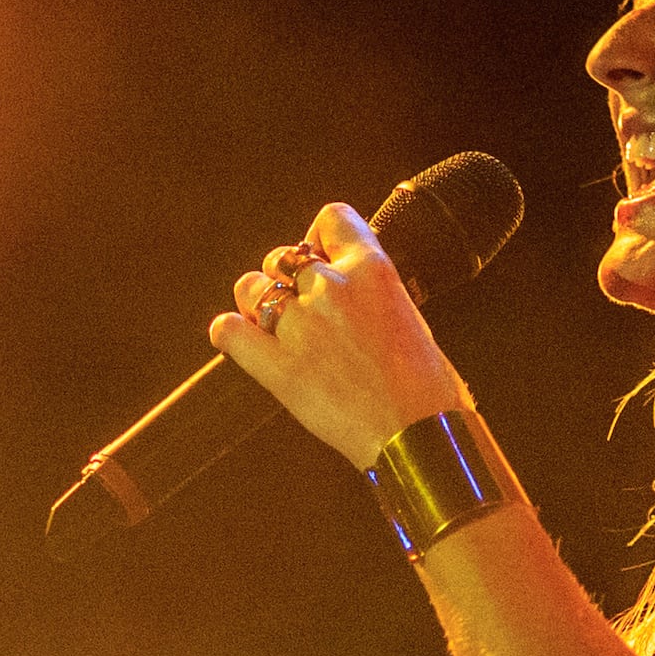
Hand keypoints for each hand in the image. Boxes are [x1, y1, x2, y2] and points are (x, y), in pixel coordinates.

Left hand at [208, 202, 472, 468]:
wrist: (419, 436)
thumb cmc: (426, 387)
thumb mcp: (408, 315)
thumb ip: (371, 293)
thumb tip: (346, 291)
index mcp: (372, 270)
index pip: (331, 219)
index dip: (318, 237)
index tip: (319, 256)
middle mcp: (331, 288)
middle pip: (284, 256)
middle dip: (286, 277)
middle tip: (299, 307)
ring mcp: (301, 326)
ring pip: (251, 288)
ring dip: (256, 303)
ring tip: (270, 325)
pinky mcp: (278, 367)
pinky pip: (229, 332)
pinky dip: (228, 334)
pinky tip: (238, 341)